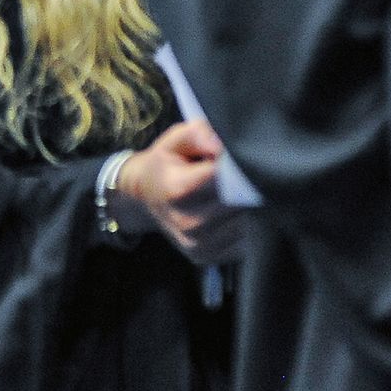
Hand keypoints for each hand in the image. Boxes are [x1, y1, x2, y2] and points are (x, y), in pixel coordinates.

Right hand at [112, 120, 247, 265]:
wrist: (145, 199)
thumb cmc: (164, 165)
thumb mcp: (174, 140)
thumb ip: (197, 133)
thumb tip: (221, 144)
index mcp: (177, 189)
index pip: (222, 176)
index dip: (235, 163)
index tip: (236, 155)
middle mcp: (188, 222)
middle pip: (238, 200)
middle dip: (245, 183)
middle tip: (239, 172)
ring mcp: (199, 244)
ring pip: (245, 220)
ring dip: (246, 205)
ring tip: (233, 192)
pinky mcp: (210, 257)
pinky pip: (243, 240)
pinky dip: (242, 225)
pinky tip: (229, 212)